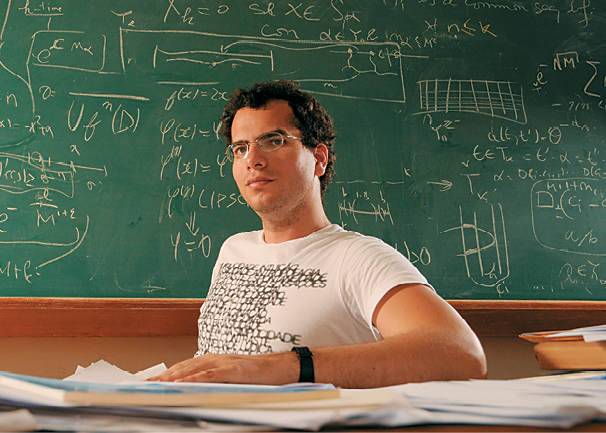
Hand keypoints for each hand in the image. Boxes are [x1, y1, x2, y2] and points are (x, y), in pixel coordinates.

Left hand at [148, 352, 299, 384]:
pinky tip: (183, 384)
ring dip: (172, 378)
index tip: (147, 384)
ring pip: (192, 370)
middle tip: (143, 387)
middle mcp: (214, 359)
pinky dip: (194, 379)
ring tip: (155, 386)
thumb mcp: (231, 379)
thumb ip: (213, 382)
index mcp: (212, 361)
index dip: (164, 375)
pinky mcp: (234, 370)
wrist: (282, 368)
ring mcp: (224, 363)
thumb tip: (193, 393)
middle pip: (182, 368)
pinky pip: (210, 375)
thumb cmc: (258, 376)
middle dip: (162, 378)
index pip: (182, 368)